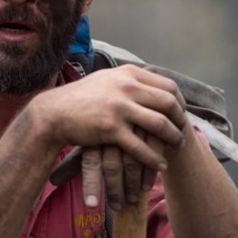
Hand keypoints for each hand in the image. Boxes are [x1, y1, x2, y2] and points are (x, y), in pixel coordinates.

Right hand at [42, 65, 186, 209]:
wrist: (54, 112)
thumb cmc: (81, 98)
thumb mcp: (108, 80)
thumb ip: (129, 80)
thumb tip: (152, 82)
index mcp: (129, 74)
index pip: (168, 86)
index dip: (180, 102)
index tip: (181, 115)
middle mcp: (126, 86)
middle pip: (169, 103)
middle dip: (180, 120)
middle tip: (182, 133)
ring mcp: (119, 107)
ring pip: (160, 124)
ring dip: (173, 139)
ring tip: (176, 148)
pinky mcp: (110, 128)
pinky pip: (140, 146)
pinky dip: (154, 158)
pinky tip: (160, 164)